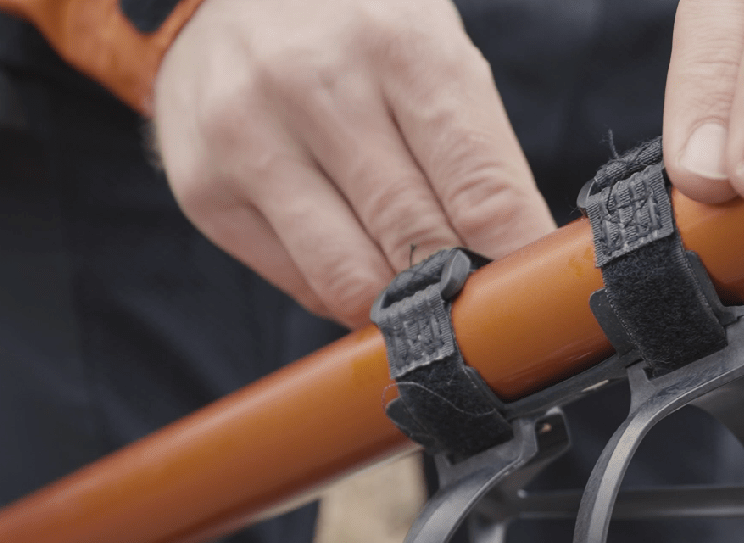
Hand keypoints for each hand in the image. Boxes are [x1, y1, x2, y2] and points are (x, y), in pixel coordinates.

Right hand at [152, 0, 555, 326]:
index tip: (540, 296)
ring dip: (397, 305)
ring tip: (419, 295)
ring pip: (349, 278)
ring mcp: (249, 138)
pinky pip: (297, 283)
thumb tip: (520, 265)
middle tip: (484, 310)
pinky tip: (355, 261)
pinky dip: (339, 293)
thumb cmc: (356, 31)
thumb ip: (476, 154)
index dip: (518, 259)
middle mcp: (317, 87)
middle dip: (459, 289)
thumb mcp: (431, 54)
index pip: (481, 189)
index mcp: (401, 47)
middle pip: (417, 241)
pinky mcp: (204, 188)